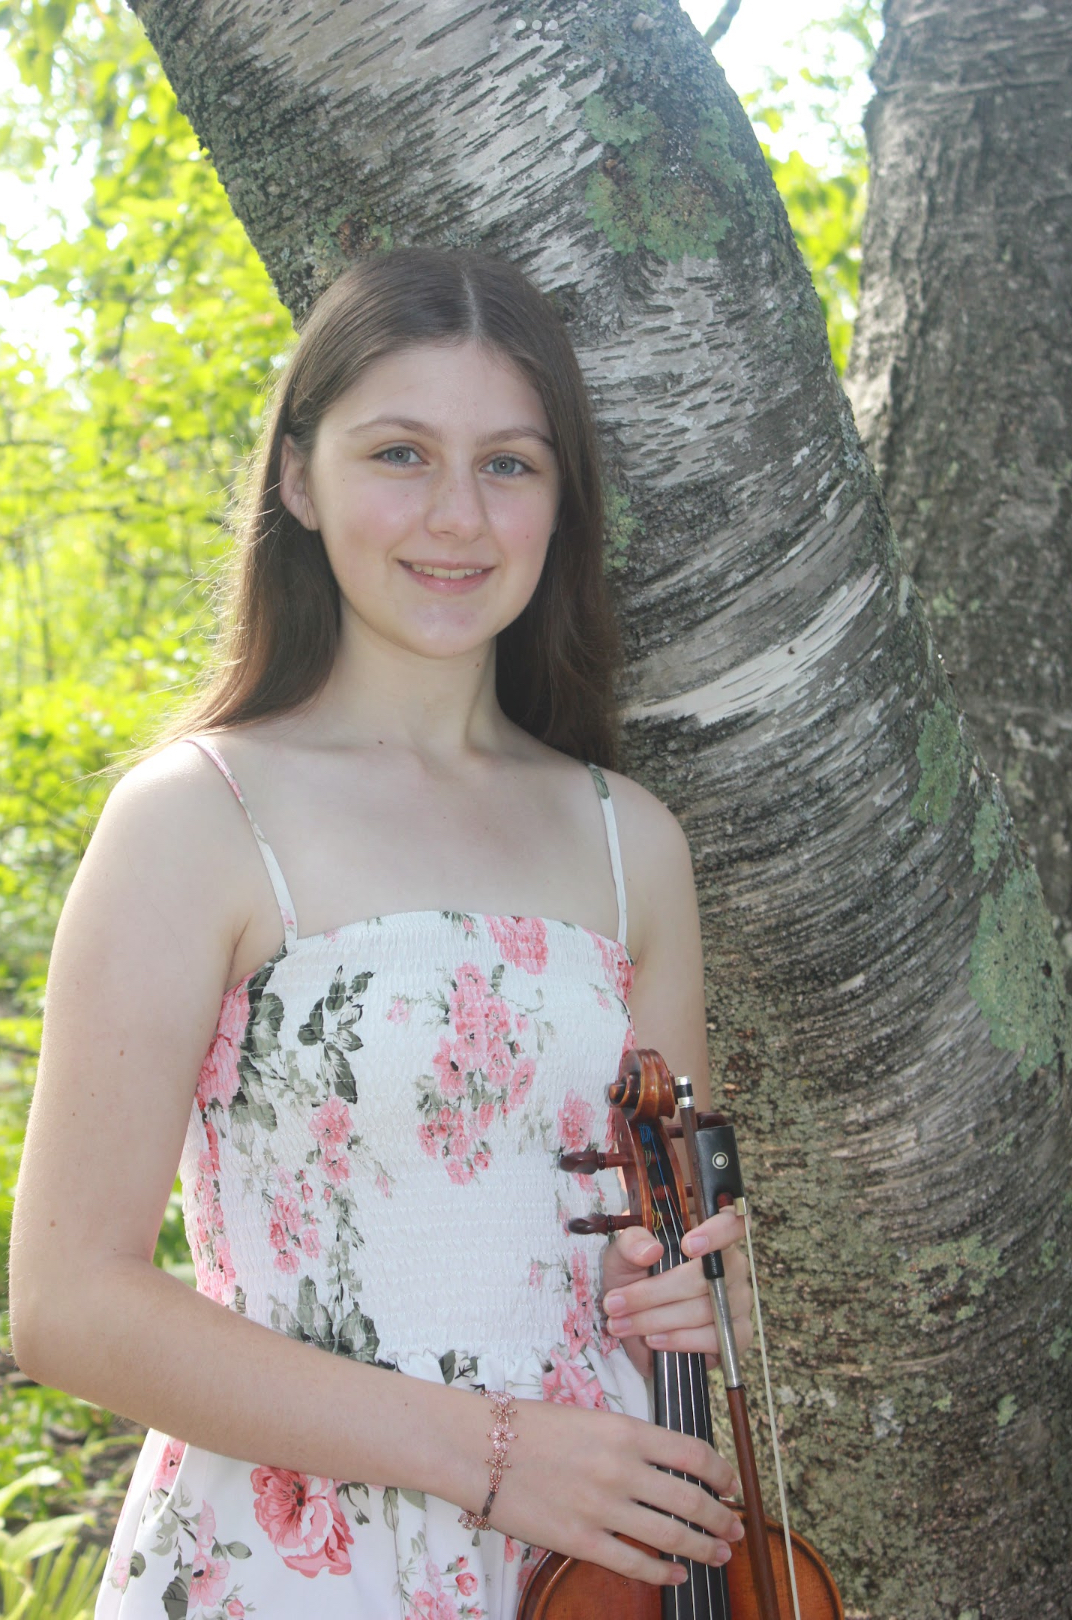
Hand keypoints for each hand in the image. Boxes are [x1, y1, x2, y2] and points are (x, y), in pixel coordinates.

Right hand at [490, 1398, 744, 1586]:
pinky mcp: (580, 1541)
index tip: (732, 1484)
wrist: (479, 1449)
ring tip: (719, 1553)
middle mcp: (622, 1469)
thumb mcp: (591, 1417)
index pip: (694, 1454)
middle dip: (722, 1518)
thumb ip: (630, 1440)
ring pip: (672, 1535)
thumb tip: (668, 1463)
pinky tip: (677, 1575)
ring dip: (704, 1547)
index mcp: (626, 1431)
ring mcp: (603, 1508)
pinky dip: (664, 1573)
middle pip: (692, 1499)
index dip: (722, 1473)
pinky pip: (635, 1564)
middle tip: (736, 1528)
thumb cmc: (531, 1428)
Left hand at [600, 1208, 753, 1377]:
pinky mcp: (739, 1332)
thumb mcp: (621, 1256)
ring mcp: (738, 1298)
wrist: (634, 1325)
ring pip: (707, 1309)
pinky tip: (654, 1339)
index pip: (732, 1222)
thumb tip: (651, 1250)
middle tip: (617, 1303)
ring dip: (658, 1319)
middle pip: (708, 1275)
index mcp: (707, 1234)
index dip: (717, 1231)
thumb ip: (631, 1244)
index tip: (687, 1245)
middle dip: (656, 1292)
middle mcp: (731, 1264)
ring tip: (623, 1323)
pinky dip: (682, 1340)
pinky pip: (717, 1337)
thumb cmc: (635, 1280)